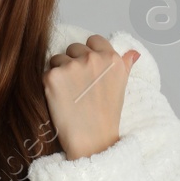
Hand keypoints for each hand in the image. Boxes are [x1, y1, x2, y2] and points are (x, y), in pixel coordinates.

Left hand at [43, 35, 140, 159]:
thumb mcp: (121, 87)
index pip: (94, 40)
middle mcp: (92, 58)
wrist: (92, 140)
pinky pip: (46, 73)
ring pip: (57, 58)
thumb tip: (132, 53)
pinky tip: (59, 99)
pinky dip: (49, 84)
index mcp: (111, 58)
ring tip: (68, 93)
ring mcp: (71, 66)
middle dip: (73, 62)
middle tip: (78, 86)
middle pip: (74, 47)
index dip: (89, 53)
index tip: (89, 70)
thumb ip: (125, 65)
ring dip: (59, 71)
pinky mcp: (53, 76)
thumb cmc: (107, 116)